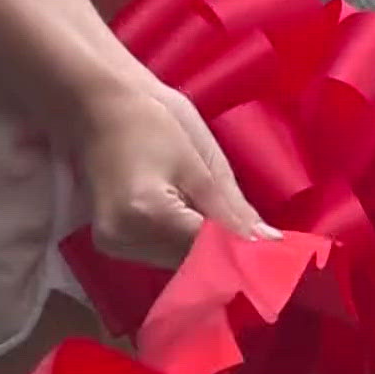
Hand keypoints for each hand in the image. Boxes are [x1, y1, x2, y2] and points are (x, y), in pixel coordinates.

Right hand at [68, 77, 275, 267]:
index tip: (277, 255)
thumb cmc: (151, 120)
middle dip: (227, 256)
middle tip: (261, 245)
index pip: (207, 251)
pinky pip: (160, 256)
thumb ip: (232, 210)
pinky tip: (195, 226)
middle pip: (190, 265)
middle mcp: (124, 238)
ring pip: (176, 266)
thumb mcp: (200, 162)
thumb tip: (270, 245)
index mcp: (146, 212)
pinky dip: (182, 247)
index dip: (244, 254)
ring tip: (229, 232)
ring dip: (205, 254)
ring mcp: (112, 245)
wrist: (97, 108)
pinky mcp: (109, 245)